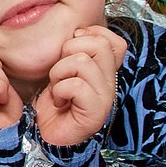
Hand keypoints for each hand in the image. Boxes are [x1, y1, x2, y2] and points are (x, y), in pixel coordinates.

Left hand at [36, 24, 126, 148]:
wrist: (48, 135)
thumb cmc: (55, 102)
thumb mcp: (64, 68)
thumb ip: (75, 50)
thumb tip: (79, 31)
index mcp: (105, 72)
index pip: (116, 43)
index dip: (94, 35)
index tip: (74, 47)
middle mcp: (110, 83)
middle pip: (99, 45)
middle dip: (69, 51)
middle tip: (62, 72)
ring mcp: (105, 97)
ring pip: (82, 62)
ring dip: (59, 73)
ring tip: (58, 89)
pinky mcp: (95, 111)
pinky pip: (75, 85)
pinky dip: (59, 91)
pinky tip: (59, 102)